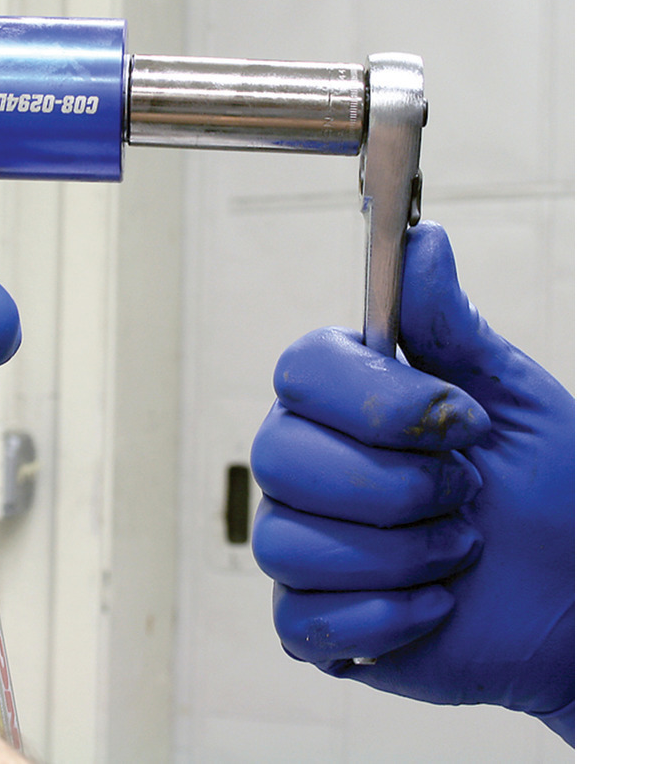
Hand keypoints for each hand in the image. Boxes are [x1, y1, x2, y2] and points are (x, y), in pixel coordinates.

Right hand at [250, 221, 573, 743]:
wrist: (586, 600)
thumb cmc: (557, 493)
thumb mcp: (514, 400)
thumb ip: (453, 327)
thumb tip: (422, 239)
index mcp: (346, 403)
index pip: (298, 371)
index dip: (374, 401)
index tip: (462, 422)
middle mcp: (308, 468)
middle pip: (277, 457)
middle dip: (393, 485)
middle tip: (467, 493)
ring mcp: (305, 547)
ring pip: (285, 542)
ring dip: (400, 554)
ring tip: (461, 550)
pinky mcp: (315, 623)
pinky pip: (300, 621)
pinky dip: (382, 617)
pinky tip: (436, 608)